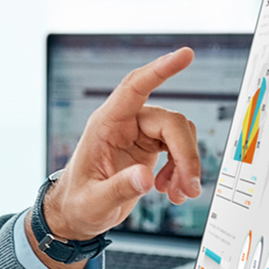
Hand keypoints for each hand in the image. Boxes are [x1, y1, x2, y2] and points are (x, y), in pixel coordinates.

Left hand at [44, 48, 201, 240]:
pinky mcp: (149, 147)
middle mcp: (124, 123)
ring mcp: (138, 133)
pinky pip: (178, 148)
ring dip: (186, 164)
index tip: (185, 55)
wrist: (76, 212)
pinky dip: (182, 170)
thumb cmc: (78, 203)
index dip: (160, 70)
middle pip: (170, 121)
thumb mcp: (94, 202)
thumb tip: (147, 178)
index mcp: (105, 124)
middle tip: (191, 187)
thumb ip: (119, 189)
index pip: (134, 87)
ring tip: (180, 194)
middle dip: (186, 153)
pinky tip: (173, 191)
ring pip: (179, 134)